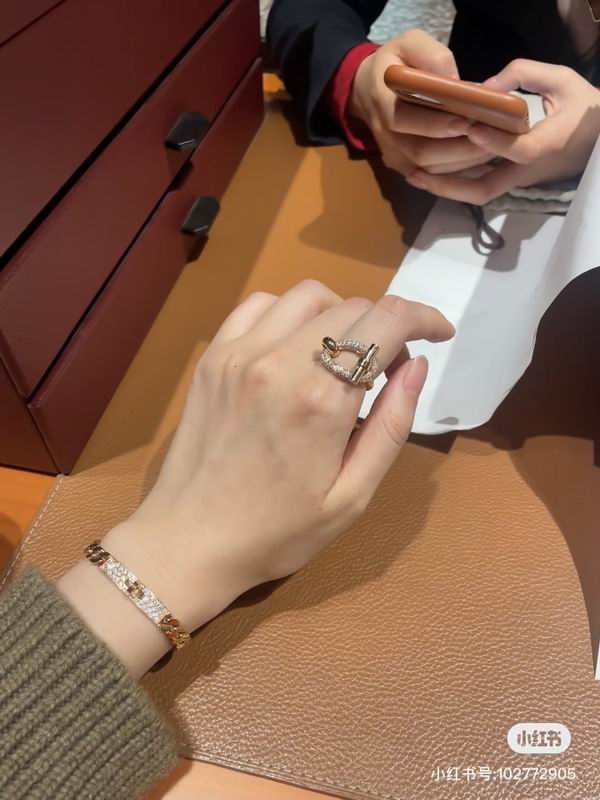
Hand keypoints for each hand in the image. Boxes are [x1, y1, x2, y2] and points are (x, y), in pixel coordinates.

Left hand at [60, 282, 452, 675]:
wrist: (188, 542)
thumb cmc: (277, 532)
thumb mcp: (352, 497)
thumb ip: (392, 426)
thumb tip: (417, 365)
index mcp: (321, 399)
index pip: (387, 322)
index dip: (425, 317)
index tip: (439, 333)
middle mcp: (279, 361)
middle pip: (353, 307)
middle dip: (384, 328)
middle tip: (386, 373)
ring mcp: (238, 353)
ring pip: (307, 296)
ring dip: (340, 316)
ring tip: (341, 360)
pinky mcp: (213, 357)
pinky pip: (259, 305)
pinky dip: (290, 314)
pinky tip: (294, 349)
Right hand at [349, 29, 488, 174]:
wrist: (367, 91)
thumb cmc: (393, 64)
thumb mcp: (407, 43)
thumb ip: (431, 55)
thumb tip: (455, 81)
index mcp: (381, 101)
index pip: (403, 120)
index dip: (434, 124)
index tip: (466, 120)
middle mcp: (385, 136)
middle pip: (420, 153)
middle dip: (458, 148)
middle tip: (491, 137)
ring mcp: (394, 156)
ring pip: (429, 170)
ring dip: (462, 162)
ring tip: (493, 147)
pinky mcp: (404, 168)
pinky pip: (432, 178)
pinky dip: (458, 173)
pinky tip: (480, 160)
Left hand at [406, 59, 599, 203]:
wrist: (597, 140)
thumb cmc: (583, 109)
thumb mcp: (563, 80)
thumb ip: (526, 74)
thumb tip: (486, 86)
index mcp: (548, 144)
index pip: (519, 150)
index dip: (494, 142)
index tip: (470, 127)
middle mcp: (528, 170)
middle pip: (485, 190)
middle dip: (448, 185)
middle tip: (415, 172)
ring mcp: (519, 180)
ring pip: (480, 194)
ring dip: (446, 188)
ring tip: (414, 175)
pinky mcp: (513, 181)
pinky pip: (481, 186)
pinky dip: (456, 182)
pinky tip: (431, 171)